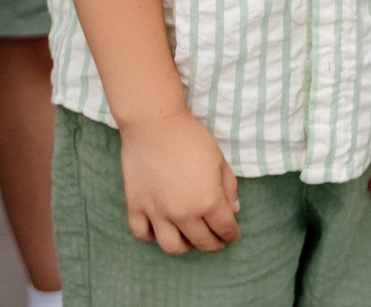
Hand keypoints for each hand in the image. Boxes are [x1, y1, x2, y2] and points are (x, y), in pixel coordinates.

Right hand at [119, 110, 241, 253]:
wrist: (154, 123)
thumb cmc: (190, 137)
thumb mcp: (219, 159)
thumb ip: (229, 187)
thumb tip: (234, 210)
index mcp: (208, 200)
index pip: (225, 229)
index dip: (232, 235)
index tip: (233, 235)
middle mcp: (183, 213)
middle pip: (201, 241)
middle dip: (214, 244)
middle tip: (217, 241)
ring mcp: (157, 212)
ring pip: (172, 246)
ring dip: (185, 247)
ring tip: (189, 239)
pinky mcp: (136, 206)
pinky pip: (142, 233)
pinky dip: (151, 237)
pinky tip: (159, 229)